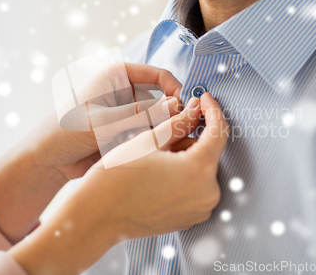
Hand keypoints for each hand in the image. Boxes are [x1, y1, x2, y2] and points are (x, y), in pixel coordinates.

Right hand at [8, 93, 229, 274]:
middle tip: (167, 128)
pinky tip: (159, 172)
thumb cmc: (117, 178)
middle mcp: (207, 194)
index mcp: (198, 171)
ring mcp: (200, 209)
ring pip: (202, 169)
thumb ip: (179, 122)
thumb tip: (197, 107)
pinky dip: (184, 174)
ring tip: (157, 155)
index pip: (218, 132)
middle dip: (194, 135)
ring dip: (188, 155)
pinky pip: (195, 187)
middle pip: (210, 151)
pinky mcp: (190, 218)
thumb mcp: (148, 141)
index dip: (212, 109)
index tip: (204, 97)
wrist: (96, 218)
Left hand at [32, 62, 182, 179]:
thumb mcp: (105, 122)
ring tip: (163, 144)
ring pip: (158, 117)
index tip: (188, 109)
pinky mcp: (127, 130)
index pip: (158, 75)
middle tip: (181, 131)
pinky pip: (149, 132)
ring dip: (163, 129)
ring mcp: (127, 111)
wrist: (47, 160)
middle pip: (162, 97)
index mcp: (118, 75)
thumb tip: (177, 105)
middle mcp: (125, 90)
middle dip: (172, 113)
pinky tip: (152, 151)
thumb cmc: (67, 132)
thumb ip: (142, 114)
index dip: (175, 89)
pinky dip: (153, 140)